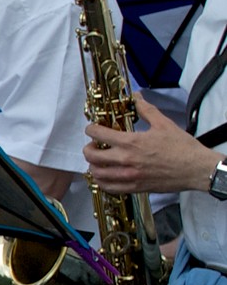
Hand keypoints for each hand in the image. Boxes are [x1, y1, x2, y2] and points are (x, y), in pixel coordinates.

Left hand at [85, 95, 219, 195]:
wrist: (196, 169)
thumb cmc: (182, 147)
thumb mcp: (163, 124)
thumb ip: (146, 110)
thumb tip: (137, 97)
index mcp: (131, 142)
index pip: (98, 134)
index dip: (91, 129)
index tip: (92, 129)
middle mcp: (126, 160)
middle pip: (91, 156)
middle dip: (88, 149)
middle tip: (93, 146)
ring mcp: (129, 176)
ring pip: (97, 174)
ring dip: (93, 166)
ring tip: (98, 161)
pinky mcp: (135, 188)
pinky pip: (109, 188)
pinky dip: (102, 182)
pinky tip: (105, 176)